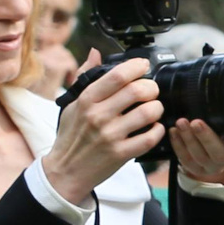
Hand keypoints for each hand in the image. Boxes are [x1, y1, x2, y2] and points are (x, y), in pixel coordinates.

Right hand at [42, 52, 165, 204]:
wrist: (65, 171)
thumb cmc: (71, 136)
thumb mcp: (72, 104)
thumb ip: (85, 77)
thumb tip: (95, 53)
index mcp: (87, 100)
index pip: (117, 76)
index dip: (136, 66)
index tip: (143, 65)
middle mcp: (98, 116)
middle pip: (137, 91)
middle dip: (152, 87)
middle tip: (152, 90)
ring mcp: (110, 136)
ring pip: (148, 113)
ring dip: (157, 108)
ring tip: (154, 108)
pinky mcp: (120, 154)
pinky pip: (150, 137)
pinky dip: (158, 130)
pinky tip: (155, 127)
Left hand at [165, 118, 223, 186]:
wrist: (211, 152)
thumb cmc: (220, 132)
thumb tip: (216, 95)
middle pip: (219, 153)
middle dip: (206, 137)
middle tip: (195, 122)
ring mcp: (211, 166)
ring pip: (200, 157)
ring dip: (188, 139)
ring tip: (181, 123)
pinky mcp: (196, 169)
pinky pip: (186, 160)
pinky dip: (178, 145)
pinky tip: (174, 132)